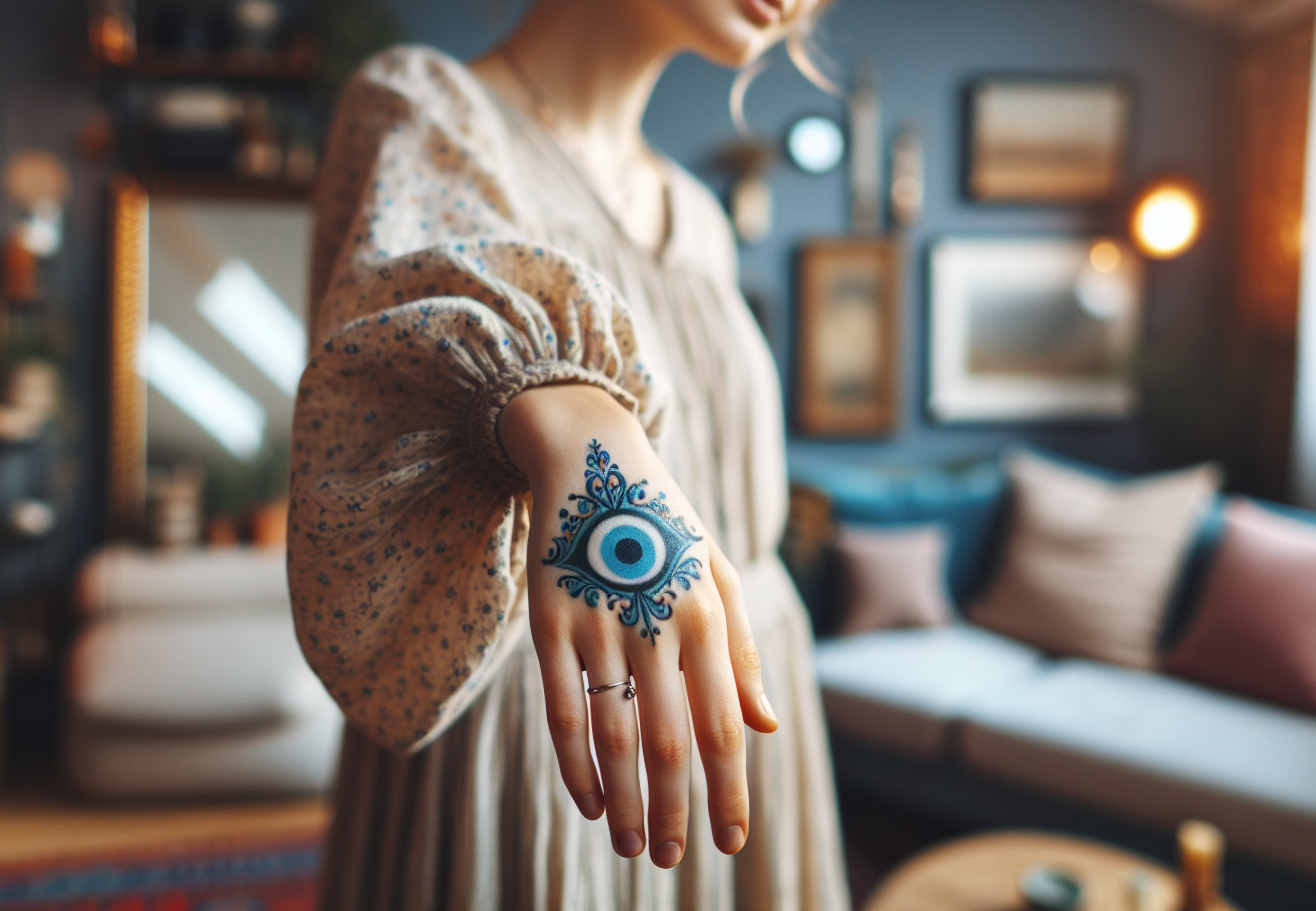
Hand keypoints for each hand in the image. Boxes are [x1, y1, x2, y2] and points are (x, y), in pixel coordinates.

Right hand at [498, 384, 779, 868]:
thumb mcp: (718, 573)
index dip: (728, 790)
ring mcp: (597, 624)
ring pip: (613, 737)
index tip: (730, 840)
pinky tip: (591, 803)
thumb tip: (766, 727)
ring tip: (635, 846)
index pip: (723, 725)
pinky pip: (562, 710)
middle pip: (670, 742)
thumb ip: (743, 651)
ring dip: (626, 801)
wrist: (591, 456)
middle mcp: (655, 623)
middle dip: (675, 811)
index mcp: (707, 615)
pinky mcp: (549, 622)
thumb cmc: (666, 526)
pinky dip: (575, 766)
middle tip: (674, 859)